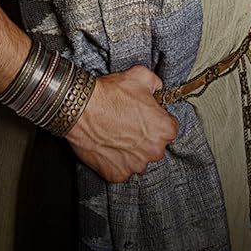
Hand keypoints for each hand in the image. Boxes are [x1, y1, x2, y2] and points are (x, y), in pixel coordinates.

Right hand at [65, 65, 178, 181]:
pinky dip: (115, 160)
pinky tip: (107, 144)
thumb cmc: (110, 94)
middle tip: (128, 123)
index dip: (156, 119)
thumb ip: (156, 84)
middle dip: (145, 136)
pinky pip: (121, 168)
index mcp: (164, 129)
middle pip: (155, 145)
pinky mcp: (117, 174)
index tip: (146, 116)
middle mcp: (154, 151)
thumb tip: (158, 88)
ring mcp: (135, 166)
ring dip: (131, 150)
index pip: (170, 128)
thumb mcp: (140, 76)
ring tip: (116, 133)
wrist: (81, 108)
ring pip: (138, 159)